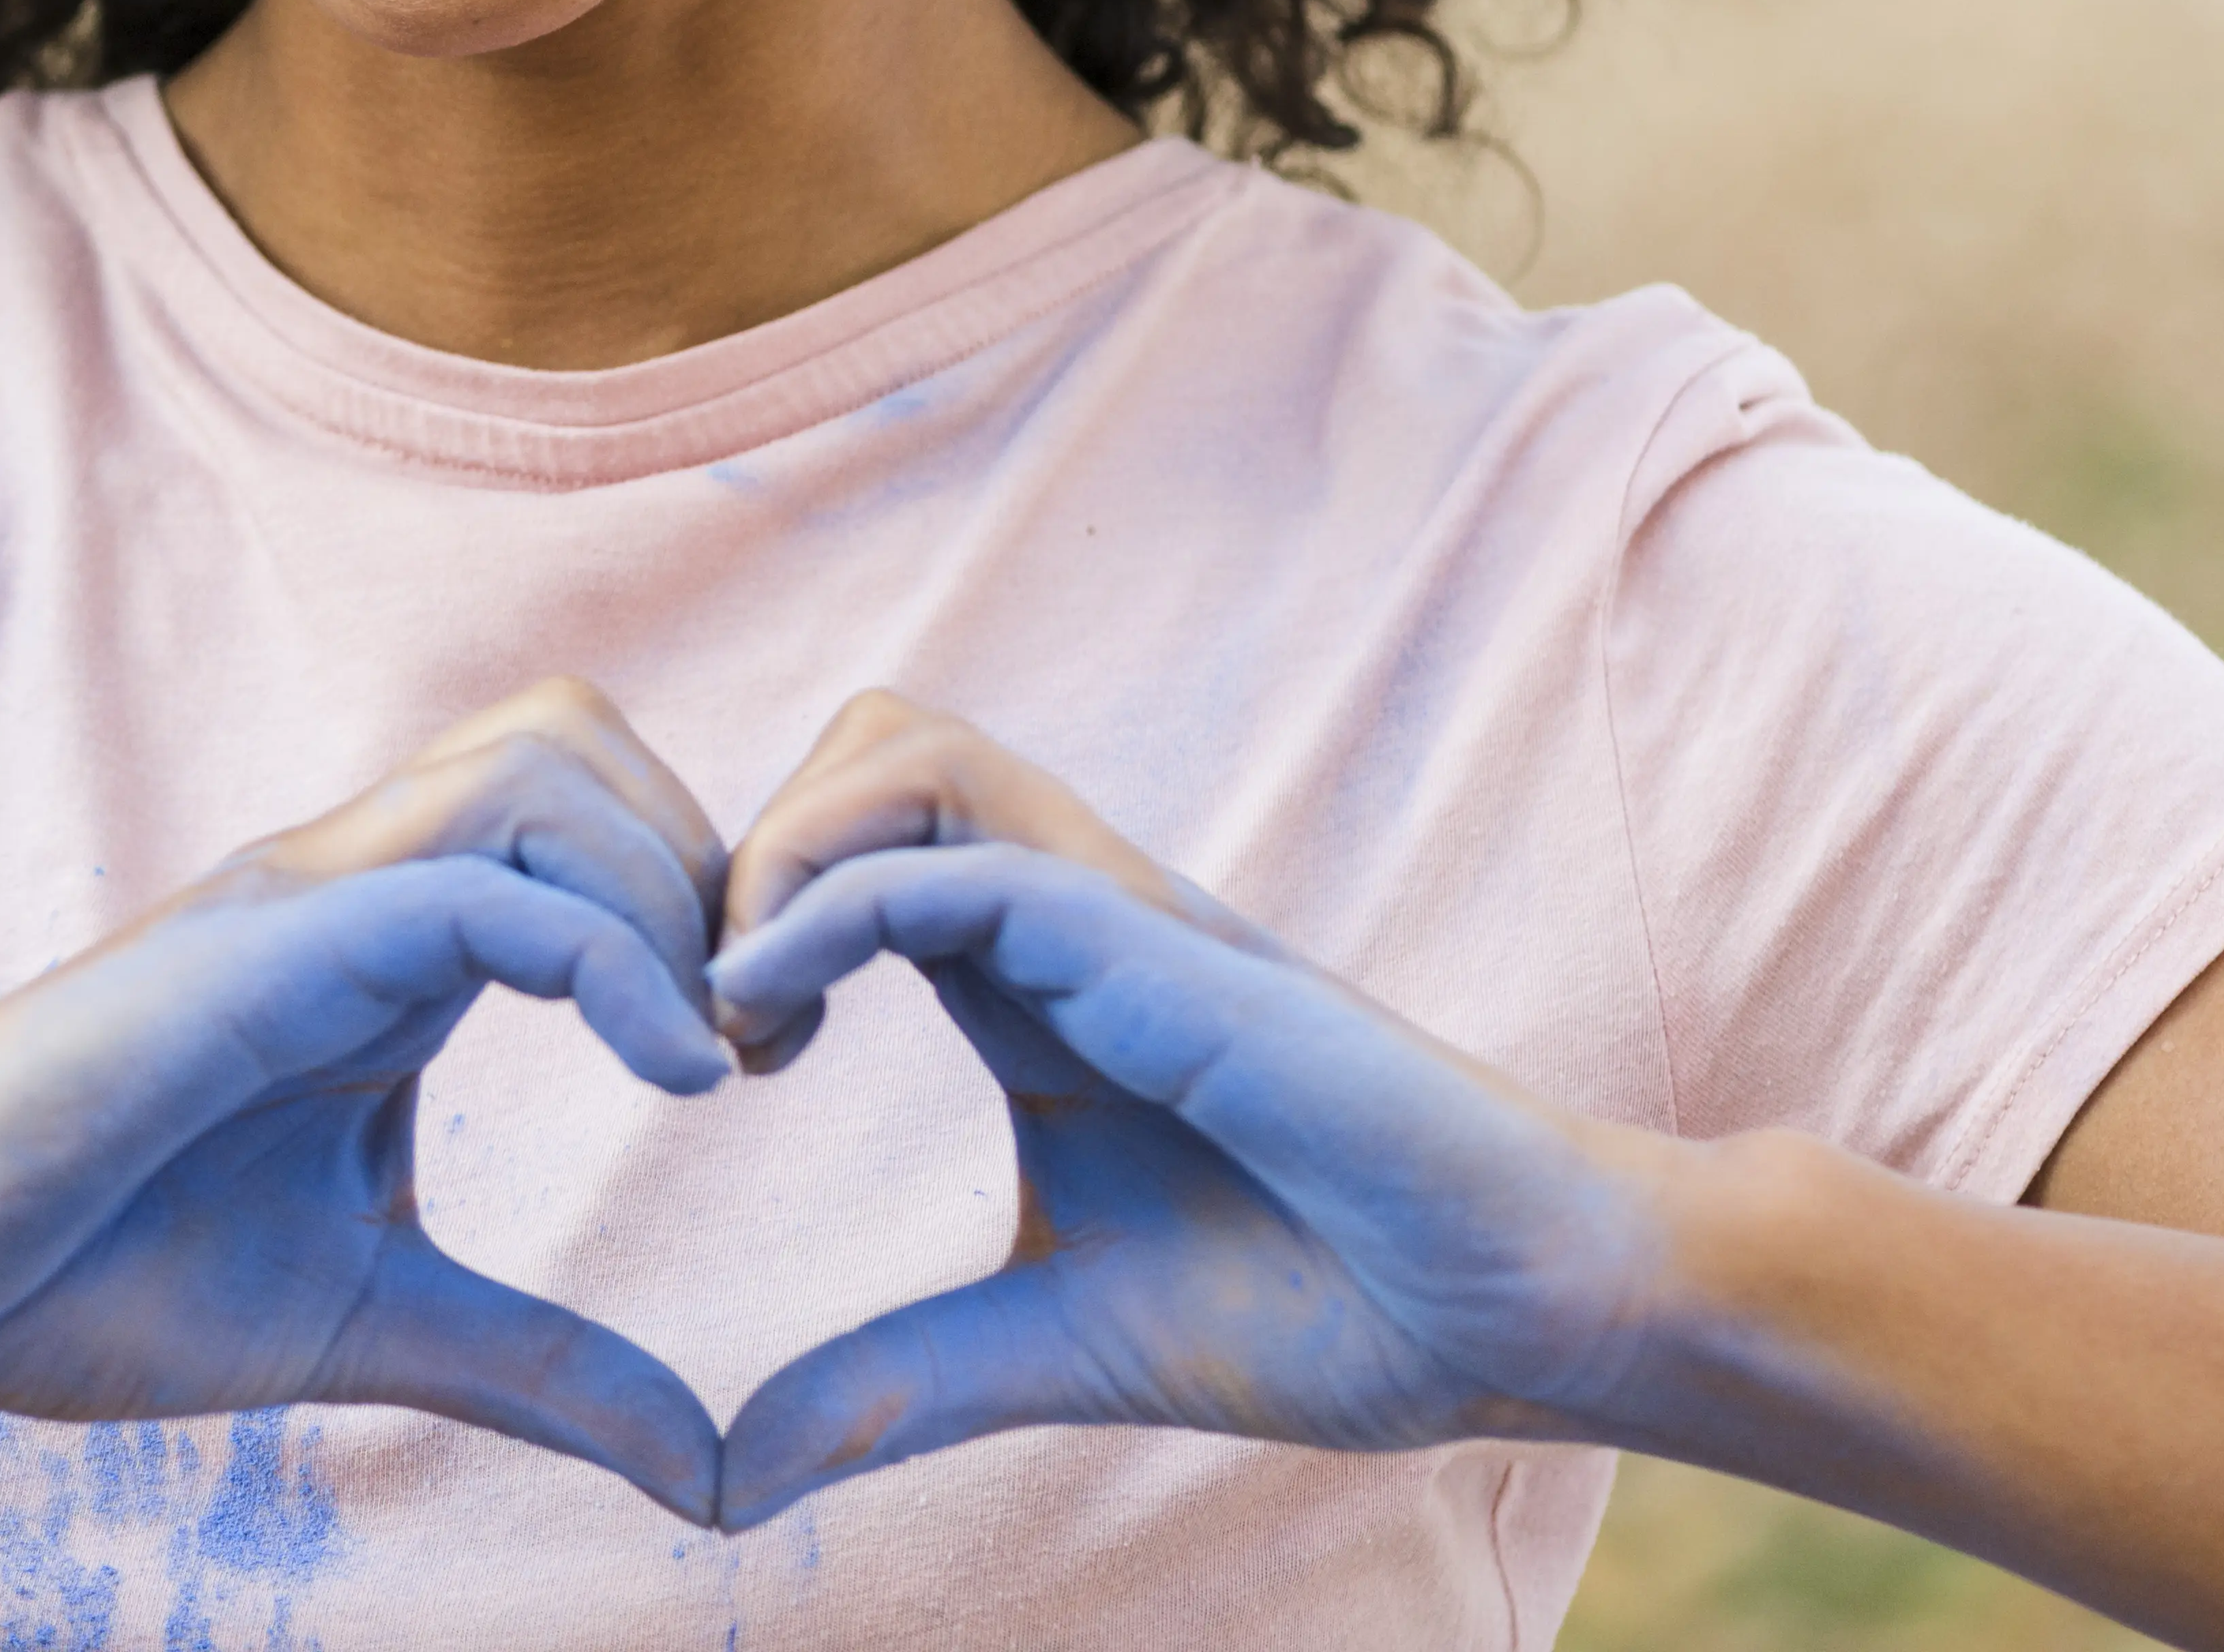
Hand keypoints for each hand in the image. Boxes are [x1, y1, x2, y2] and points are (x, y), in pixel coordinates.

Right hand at [0, 680, 733, 1518]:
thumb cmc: (86, 1278)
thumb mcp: (376, 1326)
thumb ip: (544, 1369)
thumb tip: (710, 1469)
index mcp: (382, 943)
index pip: (584, 813)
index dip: (703, 905)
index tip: (760, 1059)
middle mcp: (349, 881)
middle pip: (583, 740)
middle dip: (713, 862)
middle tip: (760, 1036)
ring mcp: (300, 894)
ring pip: (546, 763)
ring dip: (670, 885)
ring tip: (711, 1050)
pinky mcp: (263, 941)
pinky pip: (482, 882)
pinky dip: (612, 955)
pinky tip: (670, 1072)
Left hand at [701, 694, 1669, 1528]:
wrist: (1507, 1320)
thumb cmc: (1321, 1311)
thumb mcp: (1046, 1344)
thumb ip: (891, 1385)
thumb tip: (722, 1478)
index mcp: (1036, 984)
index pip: (857, 847)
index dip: (750, 914)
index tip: (717, 1061)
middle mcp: (1066, 919)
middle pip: (864, 744)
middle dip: (744, 845)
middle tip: (720, 1017)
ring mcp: (1117, 921)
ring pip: (907, 747)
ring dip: (782, 851)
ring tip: (743, 1005)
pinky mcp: (1160, 953)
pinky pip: (962, 864)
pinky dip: (829, 908)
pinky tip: (766, 1015)